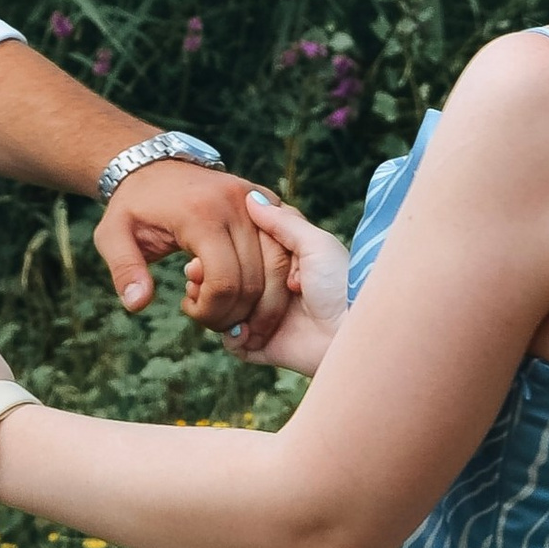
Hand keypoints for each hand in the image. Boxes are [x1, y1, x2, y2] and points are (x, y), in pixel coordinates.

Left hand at [97, 160, 268, 331]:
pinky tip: (248, 290)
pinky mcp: (266, 200)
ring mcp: (255, 200)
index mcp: (200, 214)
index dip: (212, 311)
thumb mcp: (112, 236)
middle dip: (235, 313)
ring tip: (229, 308)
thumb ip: (124, 270)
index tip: (189, 311)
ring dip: (259, 301)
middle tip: (211, 318)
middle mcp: (236, 204)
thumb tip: (138, 304)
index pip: (224, 280)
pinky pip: (284, 248)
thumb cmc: (132, 206)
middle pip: (255, 280)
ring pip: (277, 267)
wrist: (152, 165)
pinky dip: (274, 277)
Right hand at [203, 189, 349, 374]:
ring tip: (200, 296)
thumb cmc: (341, 282)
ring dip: (211, 305)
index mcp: (283, 266)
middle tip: (195, 273)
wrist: (354, 331)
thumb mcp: (314, 243)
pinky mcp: (266, 349)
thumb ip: (281, 222)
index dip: (220, 251)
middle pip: (228, 283)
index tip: (203, 247)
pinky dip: (227, 335)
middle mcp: (273, 292)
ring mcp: (268, 322)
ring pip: (225, 312)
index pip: (241, 256)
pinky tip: (227, 324)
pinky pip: (236, 344)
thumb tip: (250, 198)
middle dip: (207, 277)